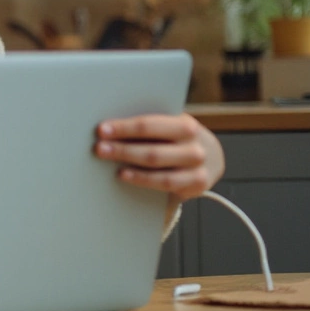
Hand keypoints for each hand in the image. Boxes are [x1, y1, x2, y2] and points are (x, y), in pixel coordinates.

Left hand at [94, 114, 224, 202]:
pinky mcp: (197, 185)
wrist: (210, 158)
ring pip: (158, 168)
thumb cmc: (176, 139)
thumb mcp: (169, 126)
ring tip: (107, 160)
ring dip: (129, 164)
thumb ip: (148, 126)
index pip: (150, 125)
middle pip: (152, 149)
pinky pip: (164, 183)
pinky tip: (123, 175)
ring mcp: (197, 168)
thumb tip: (109, 126)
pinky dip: (141, 179)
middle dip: (122, 148)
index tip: (102, 130)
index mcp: (185, 125)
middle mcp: (194, 146)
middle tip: (99, 147)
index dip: (124, 127)